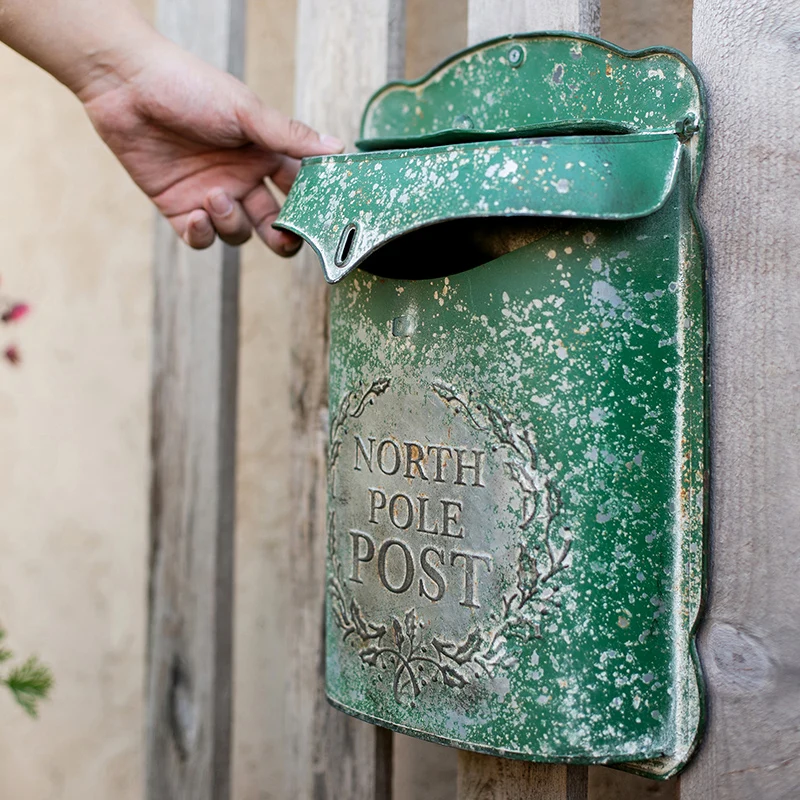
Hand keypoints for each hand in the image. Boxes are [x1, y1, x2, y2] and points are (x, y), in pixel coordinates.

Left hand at [78, 37, 342, 252]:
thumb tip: (337, 148)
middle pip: (275, 225)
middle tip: (284, 237)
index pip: (298, 190)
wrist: (126, 84)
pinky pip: (201, 239)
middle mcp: (242, 178)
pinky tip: (197, 214)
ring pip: (239, 233)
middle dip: (283, 237)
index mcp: (263, 154)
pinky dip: (203, 234)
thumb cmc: (188, 86)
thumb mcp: (246, 111)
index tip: (317, 217)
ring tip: (215, 197)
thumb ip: (290, 136)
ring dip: (232, 223)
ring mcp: (212, 195)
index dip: (310, 208)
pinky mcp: (179, 208)